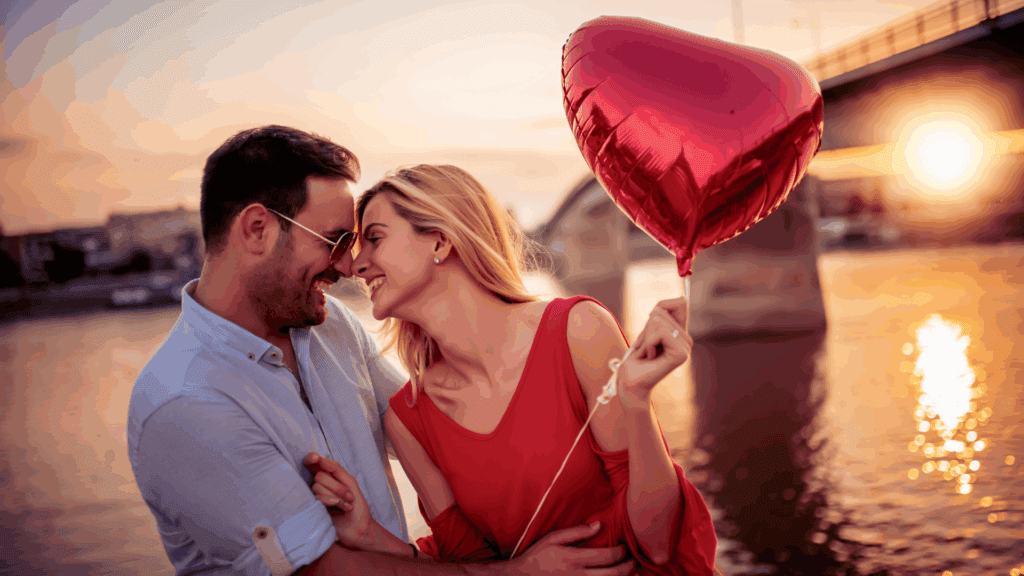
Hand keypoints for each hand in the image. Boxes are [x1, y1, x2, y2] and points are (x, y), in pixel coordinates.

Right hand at [303, 452, 369, 548]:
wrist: (360, 528)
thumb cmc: (357, 506)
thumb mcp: (350, 483)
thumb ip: (336, 469)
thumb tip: (320, 458)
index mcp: (328, 478)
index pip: (314, 464)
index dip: (311, 459)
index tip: (315, 458)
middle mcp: (319, 487)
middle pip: (319, 476)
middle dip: (337, 486)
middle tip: (350, 496)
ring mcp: (316, 499)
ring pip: (317, 487)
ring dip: (337, 495)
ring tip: (347, 504)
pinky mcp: (314, 510)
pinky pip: (317, 499)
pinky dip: (333, 501)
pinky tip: (343, 508)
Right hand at [503, 522, 634, 575]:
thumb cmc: (538, 556)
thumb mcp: (553, 539)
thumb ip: (576, 532)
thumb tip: (599, 525)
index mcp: (573, 559)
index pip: (606, 556)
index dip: (621, 552)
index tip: (624, 548)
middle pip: (613, 575)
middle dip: (628, 568)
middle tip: (633, 563)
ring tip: (632, 574)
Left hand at [617, 296, 691, 412]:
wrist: (631, 381)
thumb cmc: (637, 357)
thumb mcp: (648, 329)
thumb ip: (662, 313)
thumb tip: (683, 298)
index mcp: (681, 332)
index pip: (680, 302)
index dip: (661, 307)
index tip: (650, 326)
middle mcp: (687, 339)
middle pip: (662, 311)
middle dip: (646, 329)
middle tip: (646, 347)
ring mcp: (686, 348)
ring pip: (658, 321)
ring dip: (645, 338)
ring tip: (647, 353)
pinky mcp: (681, 355)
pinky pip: (659, 333)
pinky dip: (647, 344)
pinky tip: (649, 357)